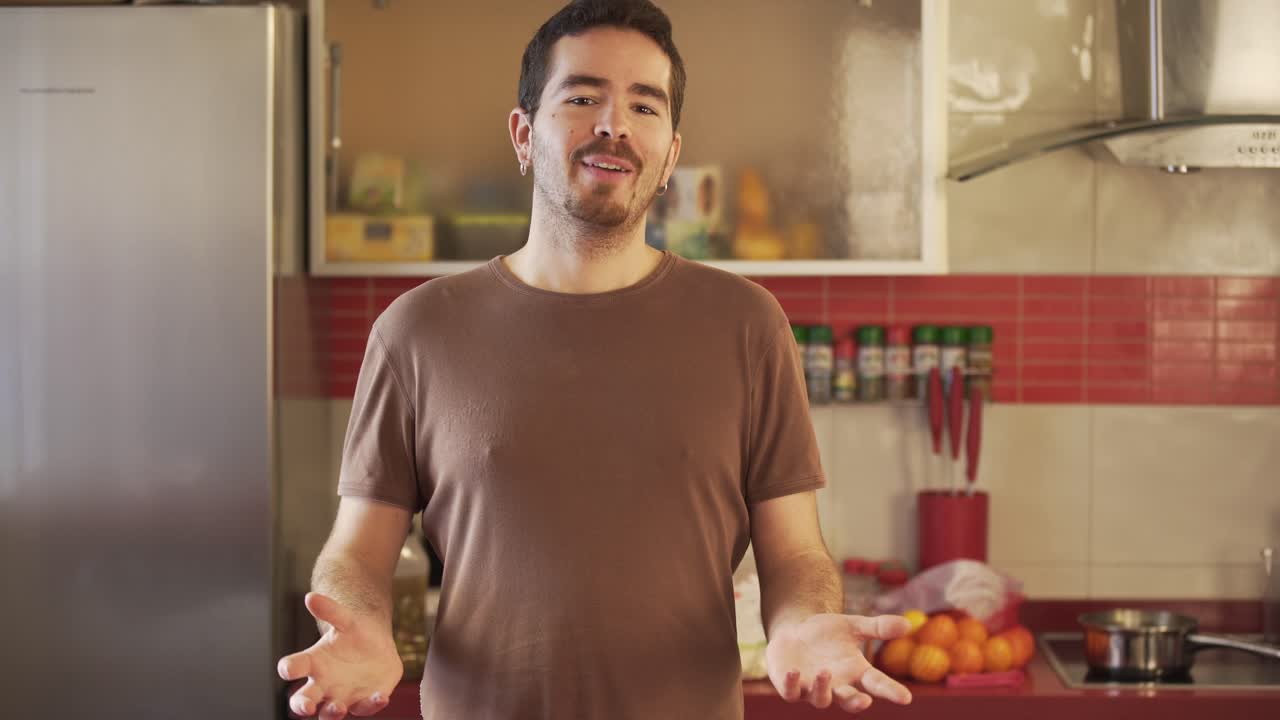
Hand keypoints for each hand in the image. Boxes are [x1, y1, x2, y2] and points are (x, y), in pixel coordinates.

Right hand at [277, 592, 402, 718]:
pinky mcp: (365, 701)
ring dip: (332, 711)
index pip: (294, 667)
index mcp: (313, 662)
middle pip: (304, 700)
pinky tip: (380, 696)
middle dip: (302, 705)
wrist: (377, 645)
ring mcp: (343, 696)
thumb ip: (330, 610)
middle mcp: (323, 684)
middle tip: (306, 706)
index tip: (287, 668)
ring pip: (330, 712)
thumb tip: (310, 596)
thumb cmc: (353, 634)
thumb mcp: (345, 619)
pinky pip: (365, 707)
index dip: (288, 668)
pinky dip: (371, 704)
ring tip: (337, 707)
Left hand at [766, 613, 912, 713]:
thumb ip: (878, 627)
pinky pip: (791, 692)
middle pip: (850, 701)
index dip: (891, 692)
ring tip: (825, 672)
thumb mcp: (853, 626)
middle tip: (864, 701)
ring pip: (820, 700)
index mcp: (856, 673)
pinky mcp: (790, 687)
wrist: (795, 633)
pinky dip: (792, 684)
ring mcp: (813, 689)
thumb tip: (909, 623)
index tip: (905, 698)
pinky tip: (794, 671)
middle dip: (856, 703)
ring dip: (823, 689)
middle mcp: (837, 686)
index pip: (877, 685)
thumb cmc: (827, 634)